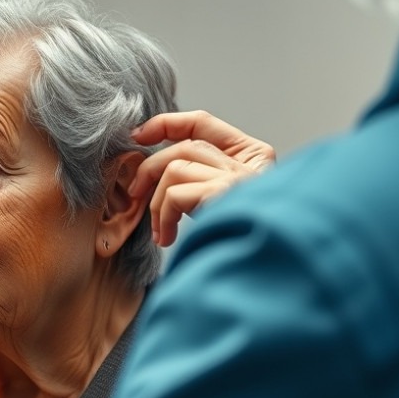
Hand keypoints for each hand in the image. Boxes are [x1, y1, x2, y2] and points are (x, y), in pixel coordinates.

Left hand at [128, 110, 275, 246]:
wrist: (264, 275)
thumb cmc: (237, 239)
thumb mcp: (217, 201)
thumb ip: (197, 178)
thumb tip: (147, 171)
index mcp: (252, 156)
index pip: (201, 122)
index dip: (165, 125)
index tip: (137, 135)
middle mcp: (251, 162)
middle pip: (185, 146)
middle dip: (150, 169)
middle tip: (134, 195)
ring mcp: (241, 177)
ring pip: (176, 168)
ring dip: (156, 202)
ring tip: (160, 231)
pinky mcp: (227, 195)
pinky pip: (176, 194)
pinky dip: (163, 216)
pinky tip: (167, 237)